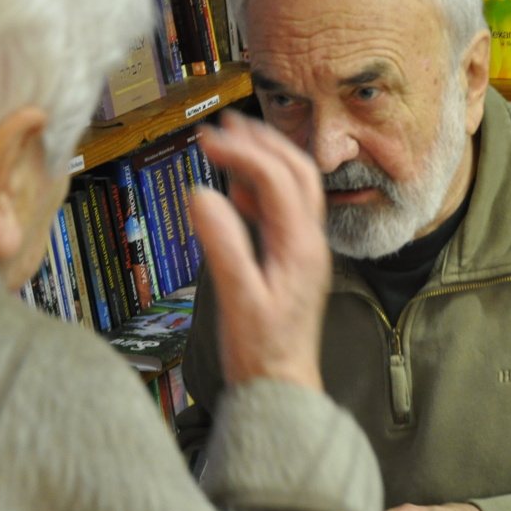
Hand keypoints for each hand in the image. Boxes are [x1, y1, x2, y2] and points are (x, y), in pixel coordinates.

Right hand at [190, 110, 329, 390]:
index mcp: (300, 247)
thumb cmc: (262, 352)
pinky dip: (261, 188)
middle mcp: (309, 242)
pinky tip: (237, 189)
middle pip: (297, 172)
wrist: (282, 386)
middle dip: (263, 142)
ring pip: (294, 188)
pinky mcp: (293, 259)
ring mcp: (304, 249)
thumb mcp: (238, 300)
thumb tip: (201, 194)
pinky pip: (283, 210)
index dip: (243, 152)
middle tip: (225, 124)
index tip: (207, 138)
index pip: (277, 179)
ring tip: (231, 141)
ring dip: (266, 158)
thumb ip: (223, 246)